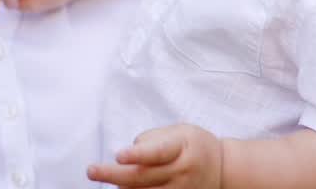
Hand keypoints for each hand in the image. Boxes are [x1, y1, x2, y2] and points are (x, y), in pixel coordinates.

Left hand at [86, 123, 222, 187]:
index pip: (158, 152)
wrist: (224, 169)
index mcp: (182, 148)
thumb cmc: (194, 144)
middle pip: (143, 176)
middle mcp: (181, 172)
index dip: (137, 154)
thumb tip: (126, 156)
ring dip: (120, 188)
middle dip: (114, 174)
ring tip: (100, 176)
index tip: (118, 155)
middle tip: (91, 170)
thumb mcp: (178, 131)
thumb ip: (152, 140)